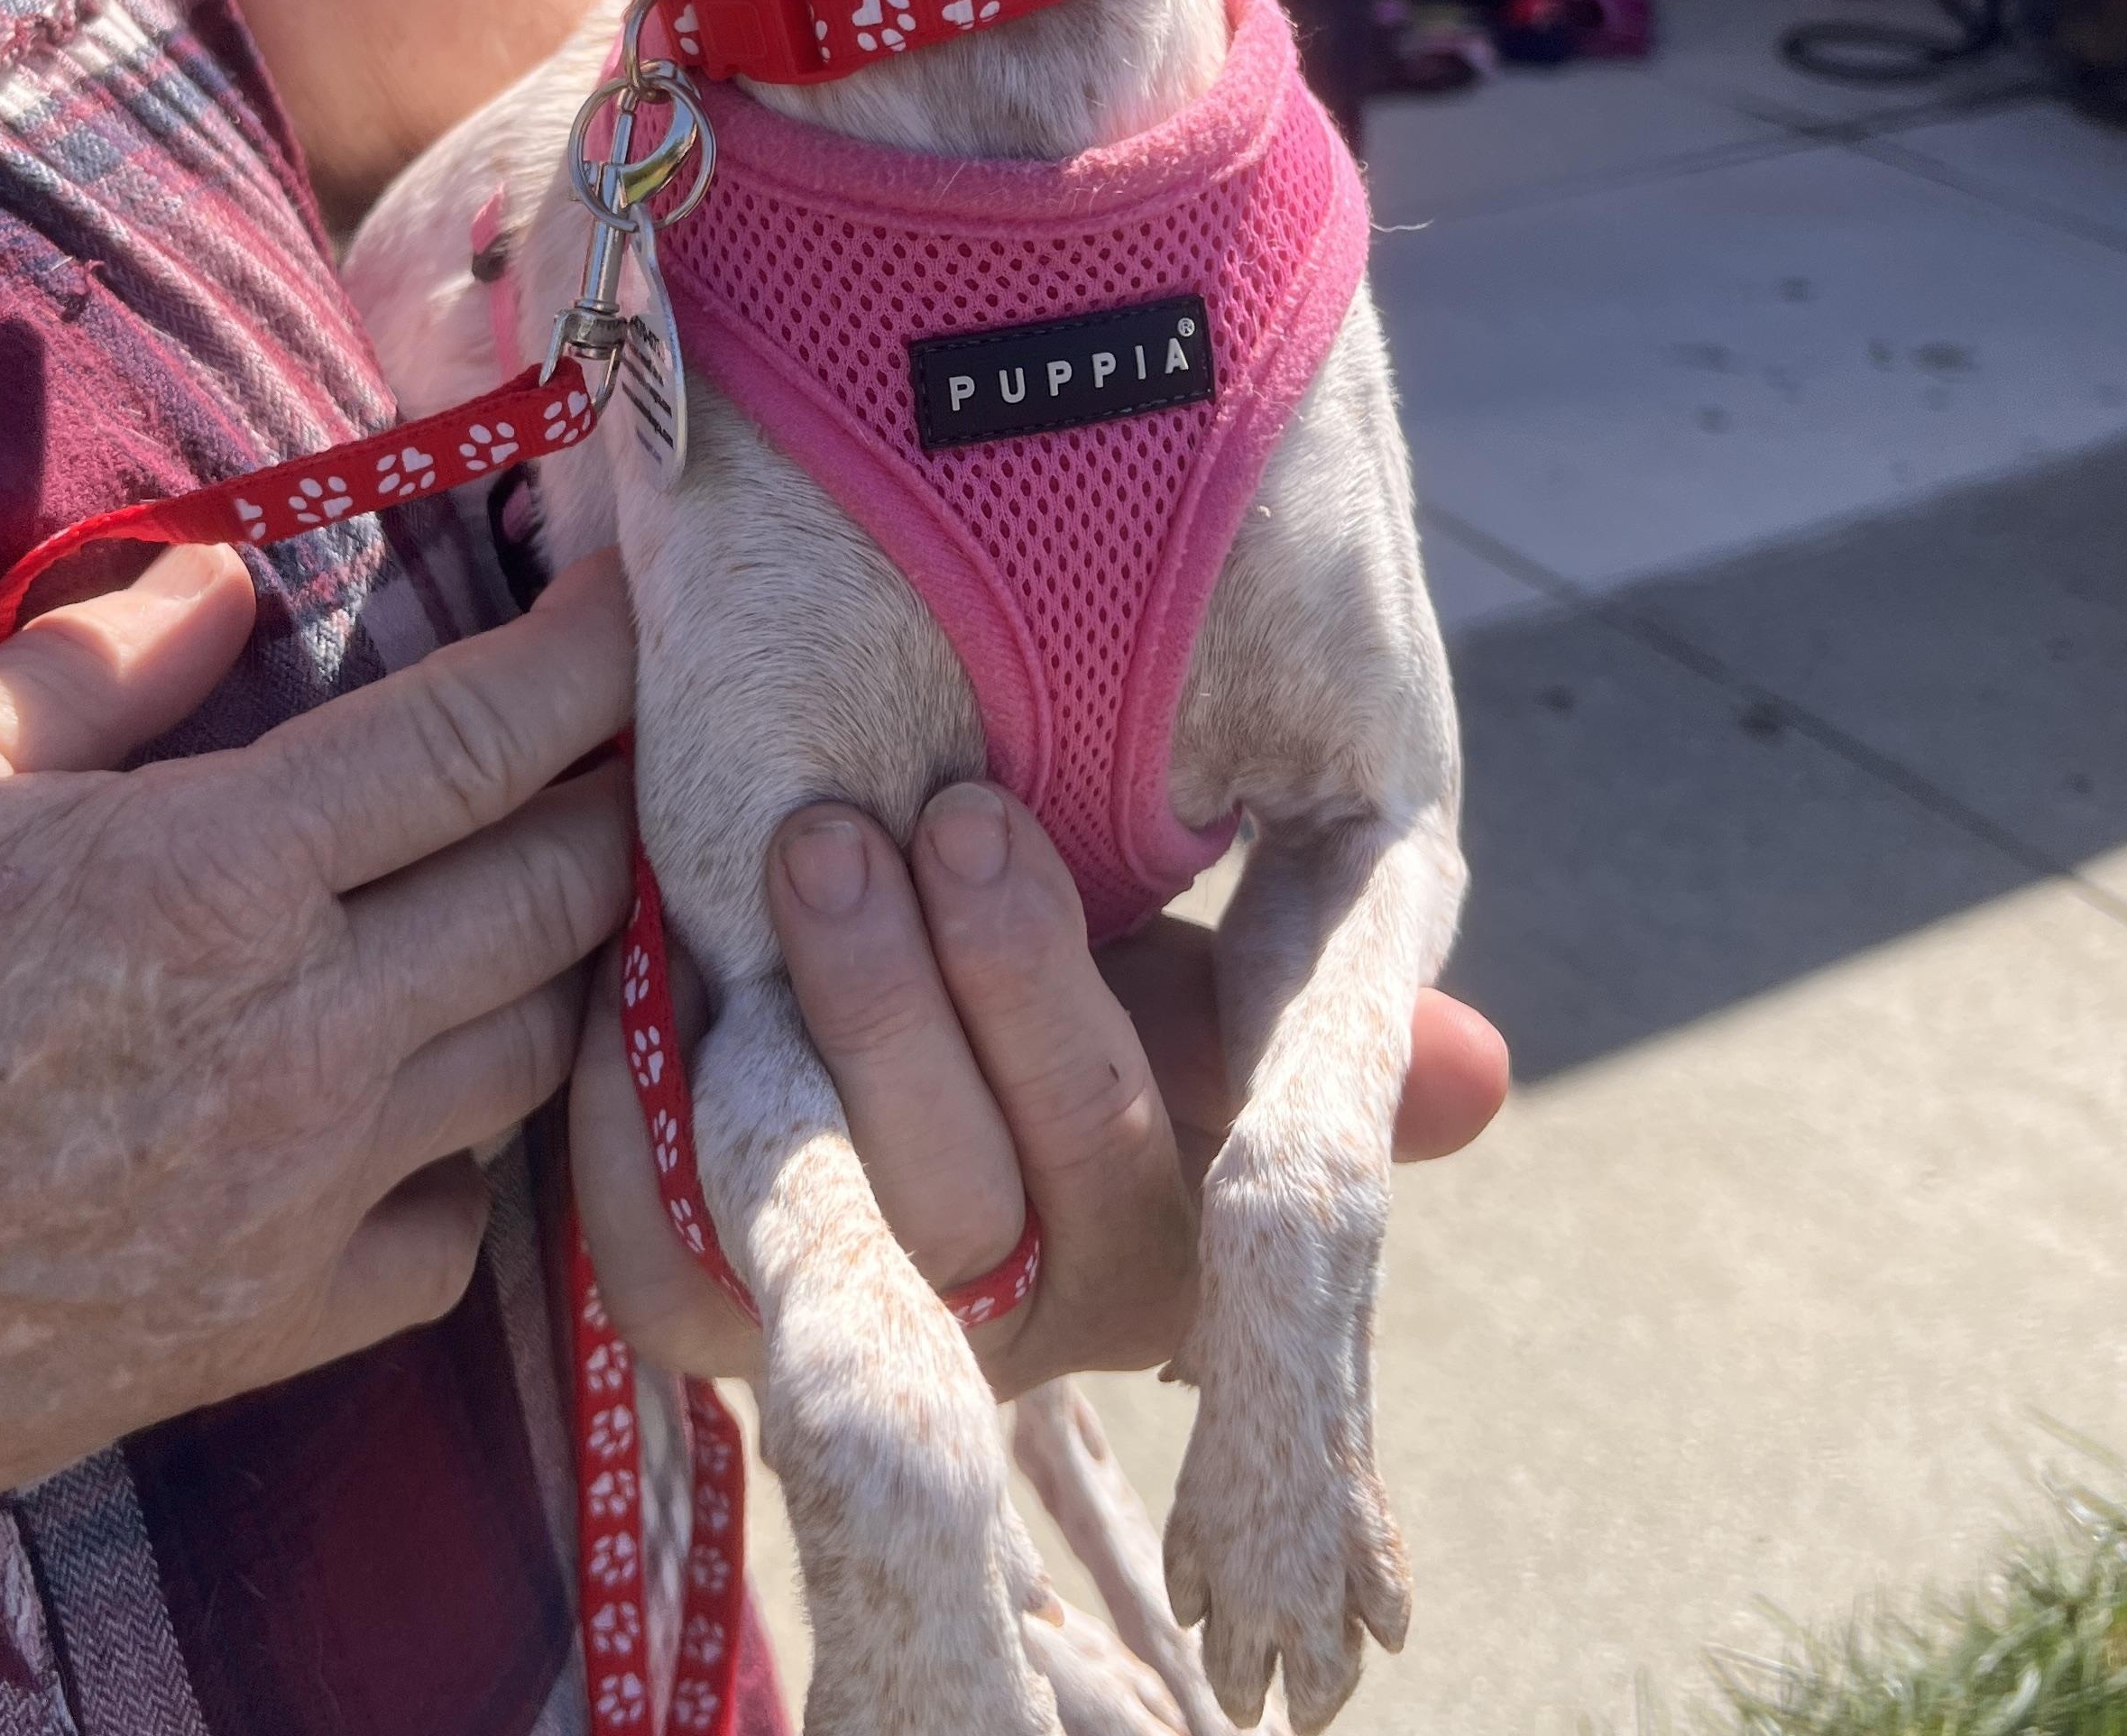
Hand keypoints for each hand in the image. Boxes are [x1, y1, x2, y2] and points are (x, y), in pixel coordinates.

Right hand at [0, 548, 636, 1710]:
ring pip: (538, 1045)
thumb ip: (88, 666)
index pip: (485, 736)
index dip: (591, 654)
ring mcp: (307, 1195)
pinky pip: (462, 1224)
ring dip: (557, 957)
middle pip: (562, 884)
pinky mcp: (279, 1326)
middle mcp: (302, 1035)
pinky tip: (413, 1098)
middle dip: (609, 793)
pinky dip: (470, 1147)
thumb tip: (227, 580)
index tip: (630, 603)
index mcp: (213, 878)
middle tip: (596, 742)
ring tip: (519, 894)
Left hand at [575, 783, 1503, 1389]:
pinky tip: (654, 974)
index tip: (986, 831)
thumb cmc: (1063, 942)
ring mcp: (859, 1315)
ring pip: (832, 1226)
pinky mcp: (717, 1309)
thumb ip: (1313, 1008)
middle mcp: (1014, 1310)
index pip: (1157, 1192)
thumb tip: (1479, 1075)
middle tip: (917, 811)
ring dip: (827, 1024)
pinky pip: (669, 1274)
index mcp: (1155, 1241)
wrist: (869, 926)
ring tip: (811, 843)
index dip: (1075, 1032)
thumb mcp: (1188, 957)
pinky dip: (647, 1131)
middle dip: (944, 994)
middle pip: (979, 1202)